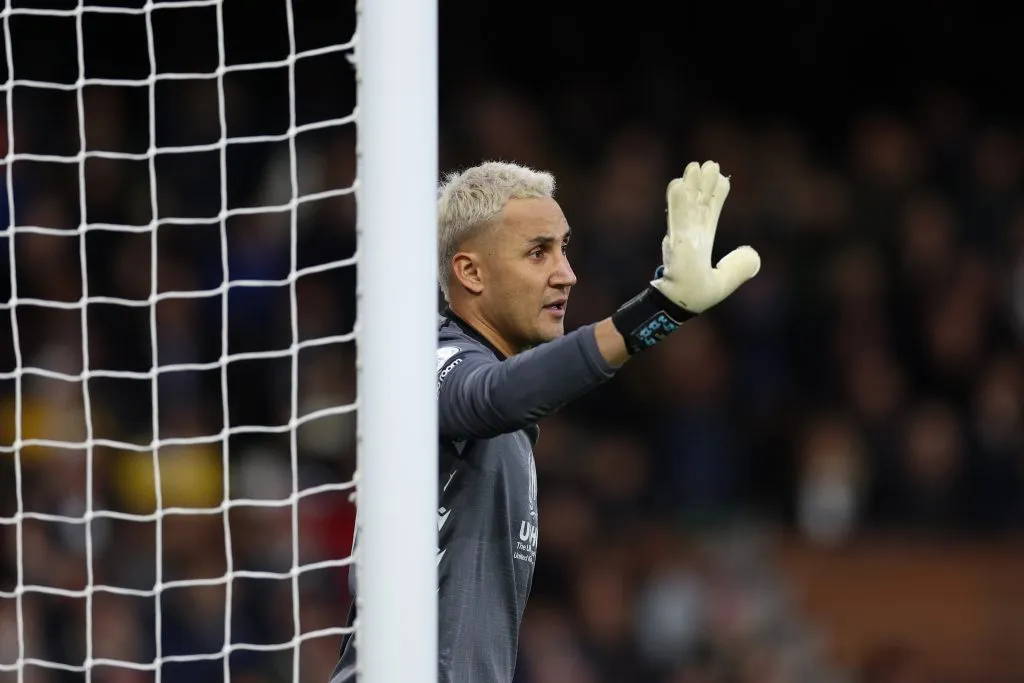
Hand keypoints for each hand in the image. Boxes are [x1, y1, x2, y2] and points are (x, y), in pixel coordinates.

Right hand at [651, 160, 760, 313]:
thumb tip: (752, 252)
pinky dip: (678, 200)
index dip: (716, 196)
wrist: (680, 305)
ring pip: (687, 205)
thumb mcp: (725, 282)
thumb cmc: (695, 296)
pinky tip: (678, 183)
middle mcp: (690, 236)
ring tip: (694, 165)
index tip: (721, 178)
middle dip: (703, 185)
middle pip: (698, 204)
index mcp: (701, 244)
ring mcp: (682, 237)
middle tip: (709, 164)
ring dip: (690, 185)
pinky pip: (678, 217)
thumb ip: (739, 267)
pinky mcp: (676, 241)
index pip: (710, 214)